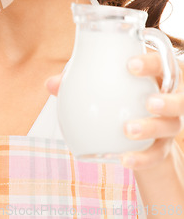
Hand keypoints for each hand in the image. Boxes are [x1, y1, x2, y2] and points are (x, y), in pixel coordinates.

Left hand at [45, 53, 183, 170]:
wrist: (139, 128)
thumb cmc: (122, 93)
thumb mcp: (107, 84)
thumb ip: (81, 80)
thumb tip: (51, 84)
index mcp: (158, 74)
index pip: (162, 63)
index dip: (151, 63)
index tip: (130, 64)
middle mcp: (171, 97)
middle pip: (181, 98)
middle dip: (167, 100)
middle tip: (148, 102)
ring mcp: (170, 124)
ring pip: (172, 126)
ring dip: (152, 128)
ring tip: (128, 130)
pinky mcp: (163, 147)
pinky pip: (156, 155)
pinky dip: (142, 158)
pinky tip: (124, 160)